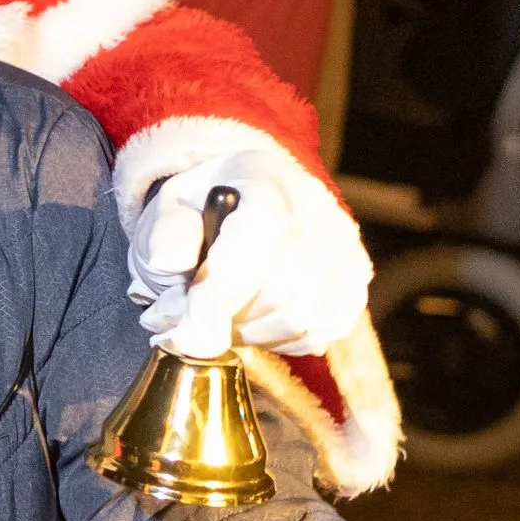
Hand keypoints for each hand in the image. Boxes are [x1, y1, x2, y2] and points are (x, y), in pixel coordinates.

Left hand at [128, 146, 370, 357]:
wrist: (244, 203)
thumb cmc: (201, 211)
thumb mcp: (166, 210)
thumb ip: (163, 233)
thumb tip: (169, 260)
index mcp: (267, 179)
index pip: (256, 241)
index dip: (219, 297)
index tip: (186, 337)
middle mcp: (319, 209)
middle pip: (280, 291)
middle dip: (225, 322)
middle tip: (184, 325)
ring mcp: (345, 247)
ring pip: (301, 320)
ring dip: (248, 335)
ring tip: (213, 320)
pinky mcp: (355, 282)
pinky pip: (318, 334)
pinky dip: (277, 341)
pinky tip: (249, 321)